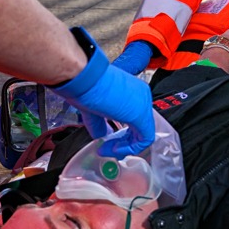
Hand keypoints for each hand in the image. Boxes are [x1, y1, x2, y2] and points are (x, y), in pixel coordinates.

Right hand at [51, 33, 155, 156]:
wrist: (84, 78)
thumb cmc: (85, 86)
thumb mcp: (95, 109)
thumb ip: (102, 125)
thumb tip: (102, 137)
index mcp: (132, 91)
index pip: (136, 119)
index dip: (124, 136)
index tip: (110, 144)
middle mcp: (141, 96)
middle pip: (141, 127)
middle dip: (126, 143)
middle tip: (110, 151)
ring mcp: (143, 104)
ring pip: (144, 134)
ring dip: (126, 147)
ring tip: (109, 150)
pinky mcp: (141, 114)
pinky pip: (144, 139)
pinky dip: (130, 148)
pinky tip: (114, 149)